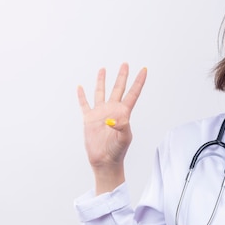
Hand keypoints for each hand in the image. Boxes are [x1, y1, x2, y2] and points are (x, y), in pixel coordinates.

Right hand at [77, 63, 146, 192]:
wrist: (104, 161)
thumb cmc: (117, 151)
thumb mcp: (124, 139)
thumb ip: (122, 128)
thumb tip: (114, 120)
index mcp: (123, 113)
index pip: (133, 93)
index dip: (138, 81)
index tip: (144, 69)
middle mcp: (112, 110)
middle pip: (118, 88)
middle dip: (122, 76)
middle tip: (125, 63)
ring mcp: (100, 113)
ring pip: (101, 92)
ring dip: (102, 81)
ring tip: (103, 69)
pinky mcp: (89, 119)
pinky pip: (84, 104)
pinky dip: (82, 96)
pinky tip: (80, 87)